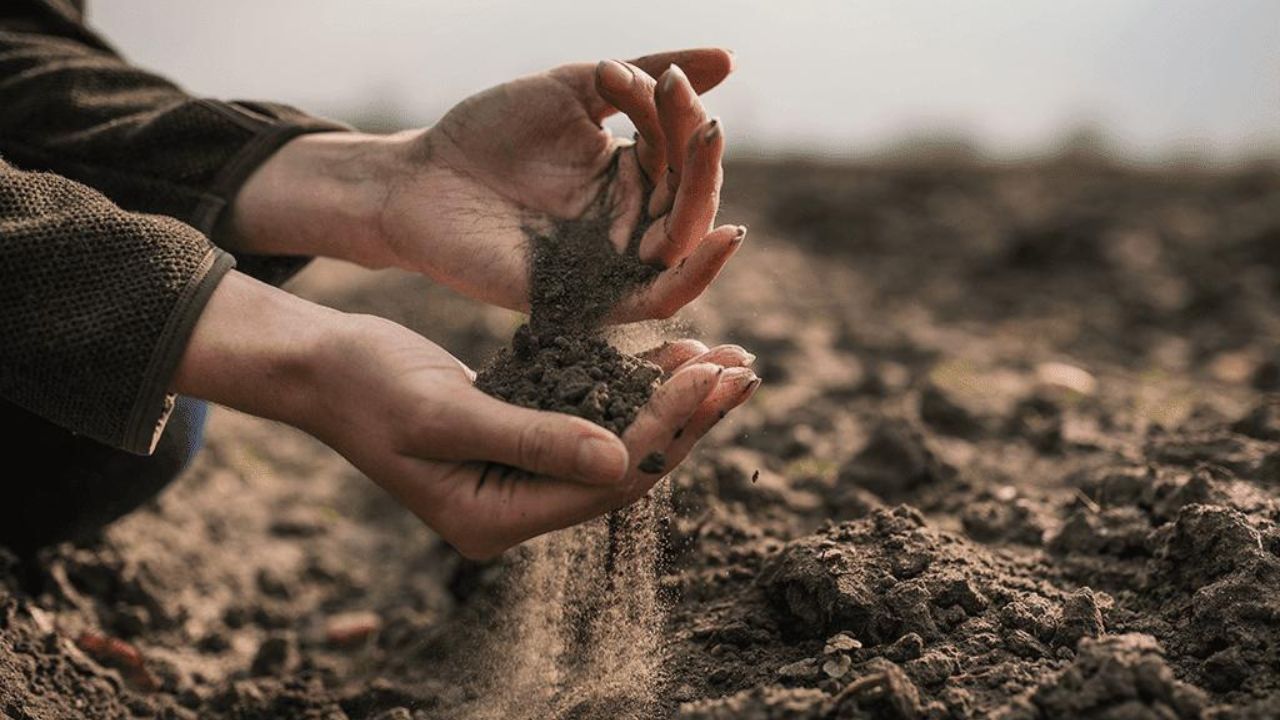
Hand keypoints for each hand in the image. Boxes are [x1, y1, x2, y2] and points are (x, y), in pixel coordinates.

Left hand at [228, 48, 741, 321]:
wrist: (417, 178)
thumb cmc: (488, 132)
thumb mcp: (574, 88)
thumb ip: (643, 78)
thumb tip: (730, 59)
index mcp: (629, 178)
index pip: (680, 155)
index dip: (682, 117)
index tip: (660, 78)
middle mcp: (628, 225)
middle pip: (693, 202)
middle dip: (701, 155)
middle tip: (697, 116)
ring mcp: (610, 265)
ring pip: (684, 246)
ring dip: (705, 196)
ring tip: (705, 142)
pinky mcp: (588, 302)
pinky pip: (656, 300)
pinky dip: (694, 275)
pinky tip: (722, 238)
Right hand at [313, 321, 758, 558]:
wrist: (320, 364)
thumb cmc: (366, 386)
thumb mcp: (444, 413)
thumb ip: (532, 438)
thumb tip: (622, 460)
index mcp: (496, 520)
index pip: (607, 481)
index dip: (665, 428)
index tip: (711, 373)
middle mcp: (516, 507)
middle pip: (625, 466)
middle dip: (687, 417)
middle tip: (745, 368)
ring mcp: (520, 474)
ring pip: (617, 440)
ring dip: (670, 400)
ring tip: (727, 357)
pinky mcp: (522, 436)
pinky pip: (592, 416)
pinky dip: (632, 384)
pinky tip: (672, 353)